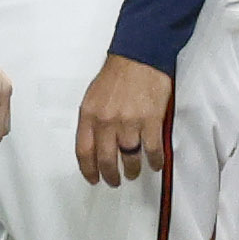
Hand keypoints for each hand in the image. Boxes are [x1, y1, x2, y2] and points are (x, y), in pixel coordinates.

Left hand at [73, 53, 171, 184]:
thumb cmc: (116, 76)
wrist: (139, 58)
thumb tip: (95, 145)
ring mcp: (129, 123)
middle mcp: (107, 122)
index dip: (88, 170)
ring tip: (134, 173)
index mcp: (89, 115)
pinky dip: (154, 161)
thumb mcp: (93, 97)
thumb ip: (92, 121)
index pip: (84, 151)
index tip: (93, 179)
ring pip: (130, 158)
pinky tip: (154, 164)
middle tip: (115, 181)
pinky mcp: (151, 121)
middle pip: (106, 160)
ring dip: (132, 170)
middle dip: (111, 176)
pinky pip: (152, 150)